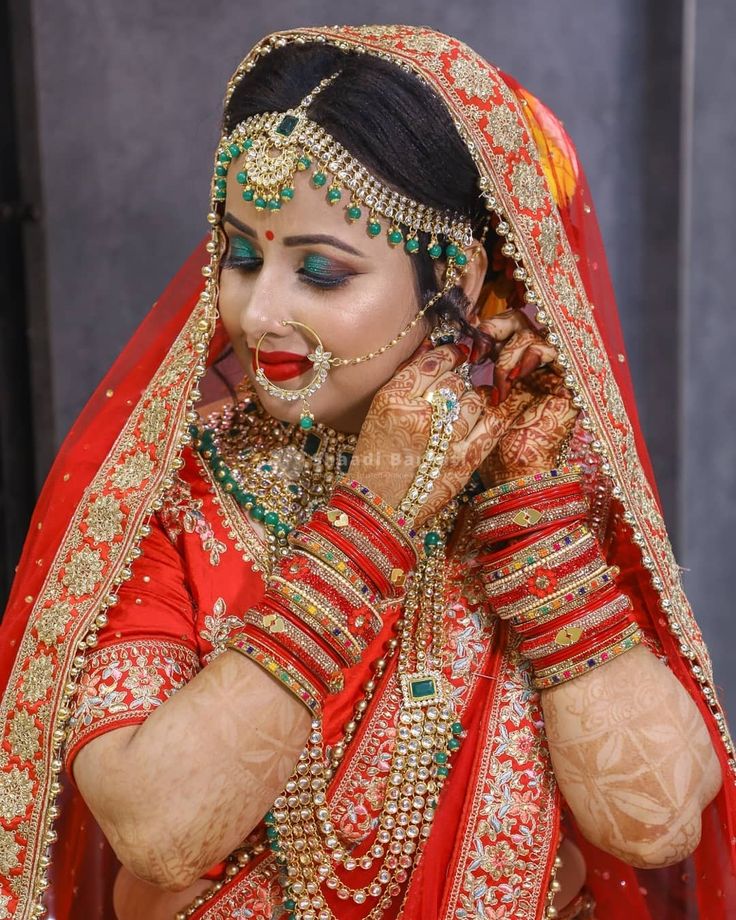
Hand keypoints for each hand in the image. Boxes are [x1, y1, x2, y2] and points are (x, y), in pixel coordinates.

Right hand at [350, 342, 534, 526]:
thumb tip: (435, 348)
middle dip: (457, 384)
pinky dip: (495, 415)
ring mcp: (445, 441)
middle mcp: (421, 416)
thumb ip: (406, 380)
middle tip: (453, 392)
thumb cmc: (376, 457)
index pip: (432, 362)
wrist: (379, 504)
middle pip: (454, 382)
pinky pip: (491, 426)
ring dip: (473, 401)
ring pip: (474, 400)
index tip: (456, 353)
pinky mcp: (465, 462)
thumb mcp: (379, 413)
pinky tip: (492, 411)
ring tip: (465, 408)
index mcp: (393, 400)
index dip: (449, 355)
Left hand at [476, 311, 578, 486]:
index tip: (467, 346)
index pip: (504, 326)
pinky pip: (551, 349)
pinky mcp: (570, 381)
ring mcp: (554, 371)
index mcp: (514, 364)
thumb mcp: (474, 394)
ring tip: (499, 381)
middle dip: (496, 328)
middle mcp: (535, 364)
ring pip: (532, 331)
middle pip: (521, 319)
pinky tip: (513, 379)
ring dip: (508, 352)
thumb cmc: (489, 441)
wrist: (511, 472)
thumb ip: (472, 365)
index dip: (486, 328)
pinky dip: (528, 357)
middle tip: (479, 347)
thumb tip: (454, 332)